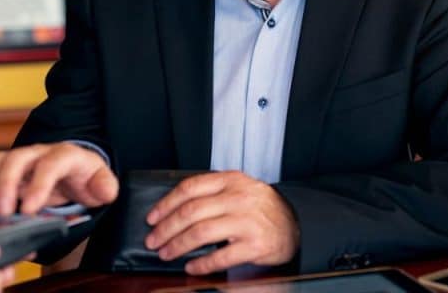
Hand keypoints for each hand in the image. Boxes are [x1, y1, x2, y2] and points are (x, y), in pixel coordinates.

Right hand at [0, 142, 118, 215]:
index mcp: (65, 155)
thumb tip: (105, 191)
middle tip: (2, 212)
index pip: (51, 164)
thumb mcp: (101, 182)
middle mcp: (40, 153)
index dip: (38, 185)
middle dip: (5, 184)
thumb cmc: (85, 177)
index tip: (29, 209)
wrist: (74, 172)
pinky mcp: (7, 171)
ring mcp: (21, 161)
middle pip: (17, 158)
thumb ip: (105, 187)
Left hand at [144, 171, 299, 274]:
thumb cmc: (260, 208)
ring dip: (178, 245)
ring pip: (201, 232)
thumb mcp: (239, 188)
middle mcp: (238, 198)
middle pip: (191, 212)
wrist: (295, 223)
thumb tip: (173, 209)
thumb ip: (212, 193)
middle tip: (153, 241)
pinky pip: (221, 256)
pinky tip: (191, 267)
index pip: (190, 188)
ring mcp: (247, 221)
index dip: (166, 203)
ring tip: (166, 254)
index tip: (152, 218)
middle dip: (166, 228)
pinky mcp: (255, 244)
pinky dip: (202, 264)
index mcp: (231, 180)